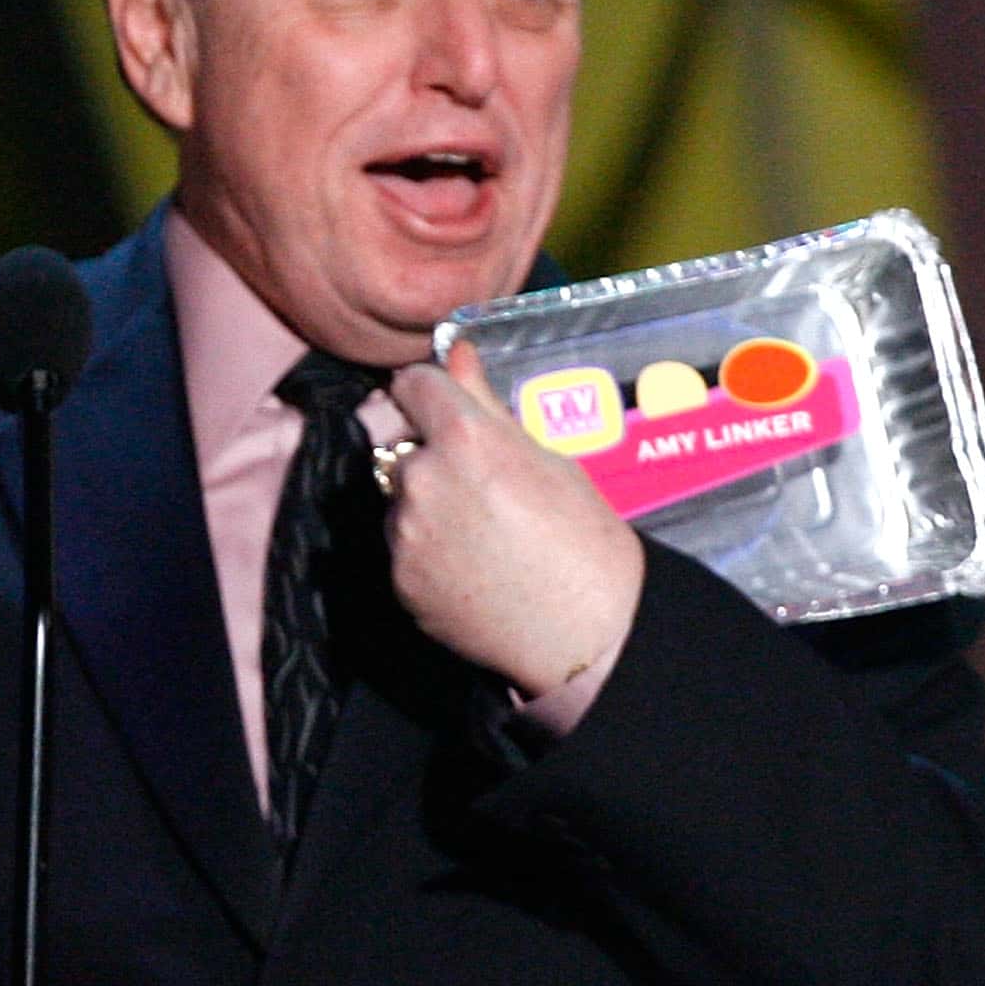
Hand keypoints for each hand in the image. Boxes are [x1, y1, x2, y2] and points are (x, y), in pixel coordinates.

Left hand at [384, 340, 643, 697]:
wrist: (586, 634)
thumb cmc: (585, 541)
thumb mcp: (547, 458)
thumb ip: (486, 404)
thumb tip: (454, 352)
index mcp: (464, 437)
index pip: (413, 384)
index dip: (431, 391)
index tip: (443, 404)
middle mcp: (422, 478)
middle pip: (407, 449)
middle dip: (435, 461)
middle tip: (486, 492)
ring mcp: (404, 532)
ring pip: (402, 500)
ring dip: (428, 507)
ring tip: (483, 537)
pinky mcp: (397, 577)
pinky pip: (403, 547)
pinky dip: (426, 552)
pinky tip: (471, 568)